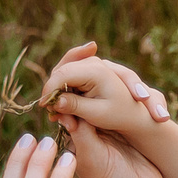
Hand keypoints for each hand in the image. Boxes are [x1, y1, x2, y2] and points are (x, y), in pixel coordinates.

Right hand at [40, 41, 170, 137]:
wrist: (133, 113)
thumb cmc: (119, 115)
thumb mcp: (97, 114)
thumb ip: (75, 106)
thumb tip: (54, 101)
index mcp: (97, 70)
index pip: (63, 74)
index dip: (49, 90)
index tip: (44, 107)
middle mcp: (92, 63)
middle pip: (60, 71)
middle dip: (52, 91)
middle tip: (48, 112)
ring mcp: (89, 66)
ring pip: (62, 75)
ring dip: (56, 93)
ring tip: (55, 115)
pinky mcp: (86, 73)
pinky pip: (67, 80)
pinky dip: (62, 94)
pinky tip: (59, 110)